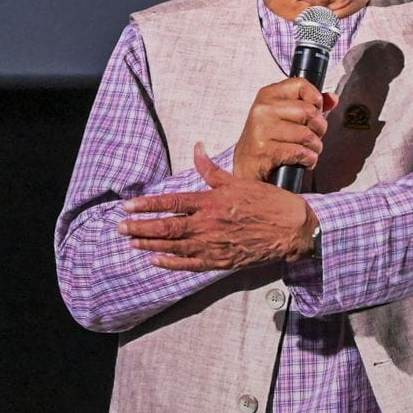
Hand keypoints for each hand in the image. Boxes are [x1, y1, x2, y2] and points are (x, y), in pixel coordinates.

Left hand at [117, 144, 319, 270]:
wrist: (292, 229)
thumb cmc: (267, 202)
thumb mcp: (238, 180)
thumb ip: (211, 169)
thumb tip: (197, 148)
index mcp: (211, 202)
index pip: (172, 203)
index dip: (147, 205)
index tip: (128, 207)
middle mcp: (208, 225)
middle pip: (167, 228)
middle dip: (141, 228)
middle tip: (120, 228)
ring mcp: (213, 246)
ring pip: (174, 247)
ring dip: (150, 245)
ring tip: (132, 243)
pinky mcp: (221, 262)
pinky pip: (191, 264)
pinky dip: (172, 263)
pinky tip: (156, 261)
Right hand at [232, 77, 338, 181]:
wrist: (246, 166)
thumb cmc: (267, 140)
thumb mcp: (283, 116)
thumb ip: (309, 104)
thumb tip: (332, 99)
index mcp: (267, 95)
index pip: (300, 84)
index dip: (315, 99)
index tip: (315, 111)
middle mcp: (263, 110)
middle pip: (309, 111)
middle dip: (319, 128)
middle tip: (313, 136)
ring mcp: (262, 130)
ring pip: (307, 134)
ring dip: (315, 147)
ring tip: (308, 151)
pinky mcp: (265, 151)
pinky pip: (301, 152)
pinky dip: (309, 159)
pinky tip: (303, 161)